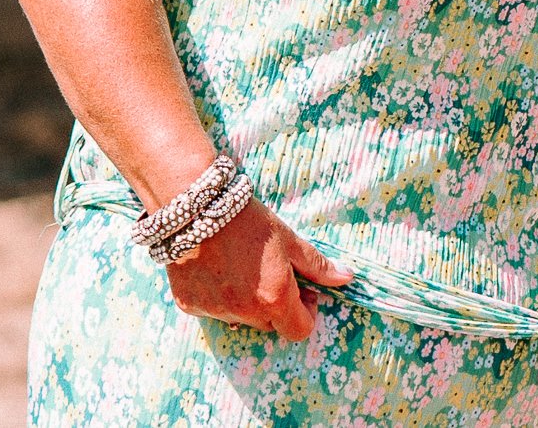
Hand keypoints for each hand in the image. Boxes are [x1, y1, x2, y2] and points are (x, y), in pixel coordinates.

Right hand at [163, 201, 352, 338]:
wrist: (196, 206)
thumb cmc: (248, 219)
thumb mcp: (288, 239)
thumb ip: (317, 265)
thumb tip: (347, 278)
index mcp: (274, 298)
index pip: (299, 331)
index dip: (306, 313)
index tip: (304, 291)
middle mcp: (244, 312)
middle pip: (270, 324)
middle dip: (277, 306)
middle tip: (273, 274)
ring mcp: (215, 311)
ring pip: (240, 319)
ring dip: (247, 302)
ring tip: (241, 267)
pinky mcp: (190, 305)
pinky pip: (213, 311)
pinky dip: (219, 297)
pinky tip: (217, 269)